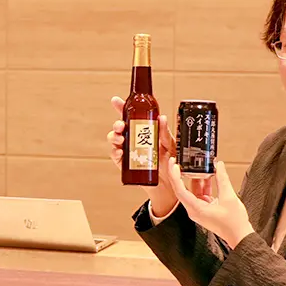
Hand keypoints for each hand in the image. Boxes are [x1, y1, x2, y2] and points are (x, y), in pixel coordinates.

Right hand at [108, 97, 196, 213]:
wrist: (169, 185)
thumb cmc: (171, 163)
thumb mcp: (171, 146)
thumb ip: (165, 133)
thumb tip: (162, 117)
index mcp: (144, 131)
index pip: (131, 116)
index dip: (122, 107)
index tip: (115, 100)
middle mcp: (134, 139)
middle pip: (120, 127)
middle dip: (117, 124)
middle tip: (121, 125)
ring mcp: (129, 152)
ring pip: (115, 141)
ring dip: (114, 137)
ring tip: (120, 139)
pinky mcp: (126, 165)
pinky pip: (116, 157)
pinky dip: (115, 153)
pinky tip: (118, 152)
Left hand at [164, 158, 254, 248]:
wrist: (240, 235)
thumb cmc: (234, 223)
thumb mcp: (229, 197)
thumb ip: (222, 179)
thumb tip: (218, 165)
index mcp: (196, 209)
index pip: (180, 190)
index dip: (175, 176)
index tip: (173, 165)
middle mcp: (194, 210)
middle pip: (183, 189)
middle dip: (181, 175)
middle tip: (178, 161)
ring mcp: (198, 210)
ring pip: (193, 191)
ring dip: (196, 178)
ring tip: (199, 165)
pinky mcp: (204, 209)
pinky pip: (200, 194)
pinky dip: (204, 185)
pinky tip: (209, 175)